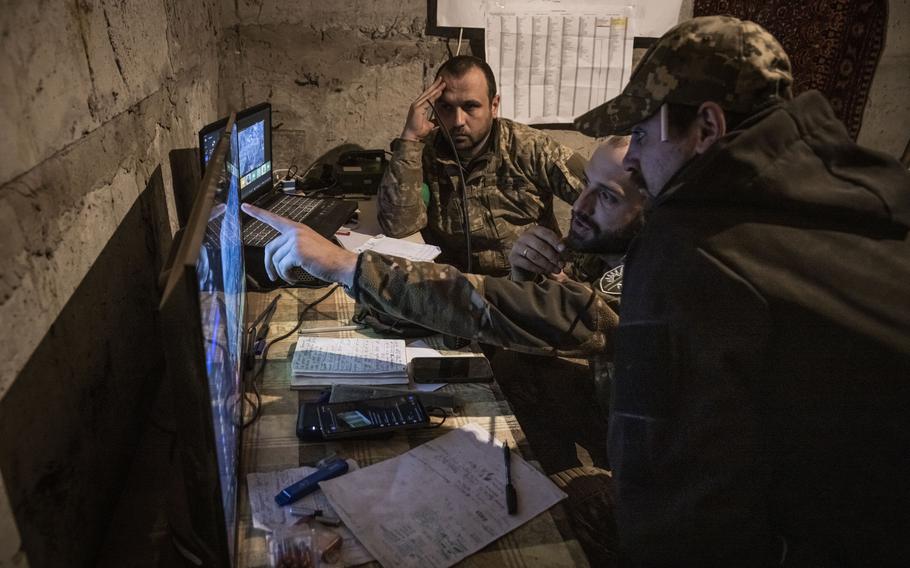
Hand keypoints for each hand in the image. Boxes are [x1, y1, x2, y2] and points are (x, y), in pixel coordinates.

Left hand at [241, 204, 358, 286]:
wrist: (342, 264)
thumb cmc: (327, 259)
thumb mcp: (308, 247)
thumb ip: (293, 246)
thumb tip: (278, 259)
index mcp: (297, 228)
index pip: (274, 219)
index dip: (258, 213)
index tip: (245, 206)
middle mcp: (295, 231)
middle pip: (270, 247)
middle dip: (268, 264)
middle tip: (272, 276)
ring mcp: (296, 241)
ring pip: (276, 259)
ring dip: (280, 272)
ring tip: (289, 278)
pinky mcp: (297, 252)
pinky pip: (282, 266)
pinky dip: (286, 276)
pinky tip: (293, 278)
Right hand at [400, 77, 445, 141]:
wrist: (412, 137)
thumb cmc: (419, 131)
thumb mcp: (429, 125)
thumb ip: (434, 121)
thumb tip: (440, 121)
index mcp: (419, 106)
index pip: (427, 96)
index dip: (434, 90)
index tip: (441, 85)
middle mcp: (416, 104)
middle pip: (427, 92)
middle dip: (435, 85)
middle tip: (441, 78)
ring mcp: (416, 105)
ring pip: (428, 95)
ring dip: (436, 89)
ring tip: (442, 83)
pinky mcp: (417, 108)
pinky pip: (428, 100)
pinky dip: (434, 96)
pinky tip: (440, 92)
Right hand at [509, 226, 565, 280]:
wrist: (523, 266)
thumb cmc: (539, 254)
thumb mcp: (548, 249)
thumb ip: (555, 249)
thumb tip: (563, 254)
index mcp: (534, 230)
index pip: (546, 233)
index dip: (555, 241)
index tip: (563, 250)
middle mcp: (524, 236)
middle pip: (541, 246)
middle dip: (553, 257)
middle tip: (561, 265)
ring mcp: (517, 246)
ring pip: (535, 256)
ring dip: (548, 265)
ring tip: (557, 271)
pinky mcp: (513, 257)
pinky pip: (527, 264)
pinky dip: (538, 269)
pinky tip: (545, 272)